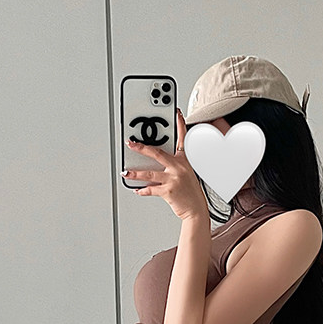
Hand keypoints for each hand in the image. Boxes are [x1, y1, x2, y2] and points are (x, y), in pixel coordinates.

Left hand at [122, 108, 207, 222]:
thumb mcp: (187, 175)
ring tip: (126, 173)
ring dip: (135, 173)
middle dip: (141, 148)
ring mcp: (173, 179)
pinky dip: (142, 190)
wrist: (196, 210)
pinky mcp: (168, 191)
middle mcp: (178, 168)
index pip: (182, 139)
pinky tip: (137, 189)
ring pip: (149, 173)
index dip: (179, 125)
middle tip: (131, 143)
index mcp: (184, 161)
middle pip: (157, 153)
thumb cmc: (191, 194)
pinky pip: (151, 189)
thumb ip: (174, 167)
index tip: (175, 113)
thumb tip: (155, 165)